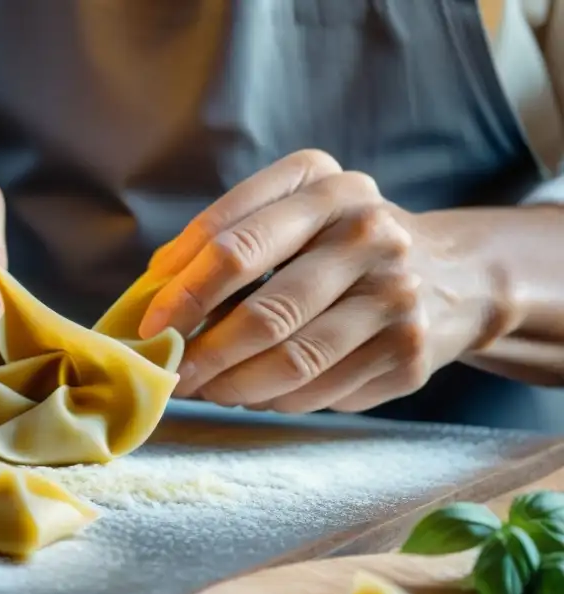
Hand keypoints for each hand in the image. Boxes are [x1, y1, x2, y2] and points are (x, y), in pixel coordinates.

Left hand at [139, 149, 511, 412]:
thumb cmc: (340, 244)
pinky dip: (275, 399)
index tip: (148, 327)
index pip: (236, 242)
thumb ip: (224, 241)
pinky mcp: (408, 352)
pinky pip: (319, 391)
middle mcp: (368, 231)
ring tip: (203, 388)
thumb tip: (151, 294)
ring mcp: (396, 294)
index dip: (183, 291)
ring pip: (292, 361)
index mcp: (324, 185)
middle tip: (169, 373)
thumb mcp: (291, 215)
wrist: (453, 274)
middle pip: (265, 311)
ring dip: (232, 385)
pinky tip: (254, 392)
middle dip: (203, 352)